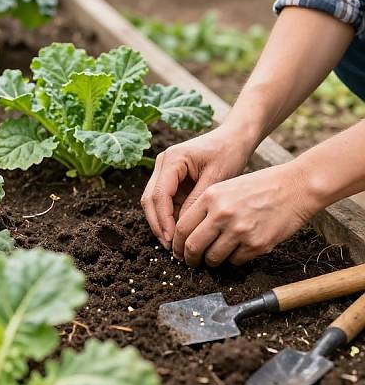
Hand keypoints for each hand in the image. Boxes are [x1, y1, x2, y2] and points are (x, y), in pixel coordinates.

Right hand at [141, 126, 251, 248]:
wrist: (233, 138)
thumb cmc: (228, 153)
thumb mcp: (216, 178)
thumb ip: (196, 201)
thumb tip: (183, 226)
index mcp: (173, 159)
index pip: (159, 194)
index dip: (163, 219)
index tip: (173, 239)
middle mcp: (163, 163)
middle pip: (150, 198)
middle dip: (158, 224)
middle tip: (170, 246)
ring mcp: (164, 170)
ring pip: (154, 201)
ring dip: (162, 222)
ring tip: (174, 244)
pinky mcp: (171, 178)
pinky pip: (165, 201)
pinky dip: (169, 216)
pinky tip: (180, 232)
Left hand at [172, 162, 318, 266]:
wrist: (295, 187)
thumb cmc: (260, 186)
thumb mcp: (226, 187)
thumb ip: (206, 207)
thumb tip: (188, 233)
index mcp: (211, 197)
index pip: (182, 227)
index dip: (177, 244)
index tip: (178, 250)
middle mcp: (222, 214)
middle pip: (193, 247)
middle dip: (189, 259)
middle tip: (190, 262)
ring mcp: (239, 230)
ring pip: (213, 258)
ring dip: (211, 261)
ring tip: (214, 257)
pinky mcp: (257, 244)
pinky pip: (235, 261)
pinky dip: (233, 259)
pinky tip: (238, 250)